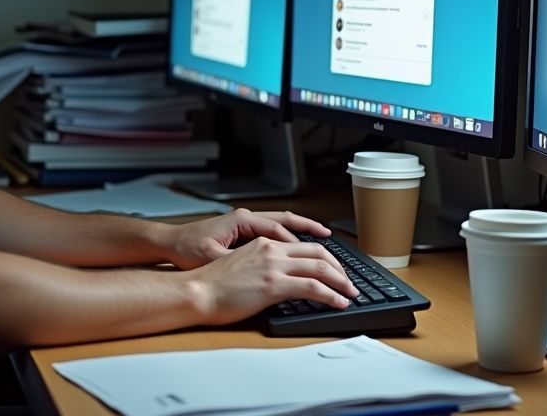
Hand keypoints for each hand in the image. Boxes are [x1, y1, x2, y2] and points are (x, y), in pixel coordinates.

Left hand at [163, 208, 332, 269]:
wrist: (169, 243)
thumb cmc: (187, 250)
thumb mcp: (212, 258)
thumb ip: (238, 262)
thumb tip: (261, 271)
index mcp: (241, 221)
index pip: (279, 231)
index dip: (298, 245)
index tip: (315, 259)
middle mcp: (246, 218)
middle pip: (287, 221)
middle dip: (311, 230)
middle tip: (331, 242)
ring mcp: (246, 223)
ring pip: (282, 223)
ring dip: (304, 230)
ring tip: (325, 237)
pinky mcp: (243, 232)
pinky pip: (273, 231)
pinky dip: (290, 236)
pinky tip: (300, 247)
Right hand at [188, 237, 358, 325]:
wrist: (196, 291)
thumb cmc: (211, 285)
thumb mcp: (241, 267)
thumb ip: (263, 267)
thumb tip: (279, 281)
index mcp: (263, 244)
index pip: (303, 246)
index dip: (324, 257)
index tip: (334, 269)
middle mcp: (271, 250)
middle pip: (318, 253)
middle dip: (338, 268)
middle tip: (348, 282)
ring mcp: (274, 265)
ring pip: (321, 267)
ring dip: (341, 282)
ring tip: (350, 293)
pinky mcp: (274, 284)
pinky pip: (313, 287)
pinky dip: (331, 294)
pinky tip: (339, 302)